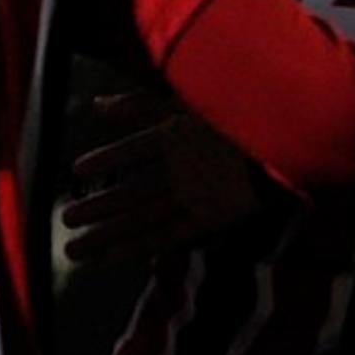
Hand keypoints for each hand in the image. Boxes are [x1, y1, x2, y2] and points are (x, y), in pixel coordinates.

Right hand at [62, 91, 264, 264]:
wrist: (290, 129)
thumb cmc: (241, 105)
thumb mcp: (185, 99)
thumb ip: (140, 103)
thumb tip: (96, 106)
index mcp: (183, 131)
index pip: (135, 148)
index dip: (107, 159)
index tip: (75, 170)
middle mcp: (188, 165)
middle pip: (135, 190)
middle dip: (100, 207)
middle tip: (63, 219)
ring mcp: (200, 192)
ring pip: (145, 216)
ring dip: (111, 232)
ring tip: (74, 246)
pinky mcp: (216, 215)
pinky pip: (172, 234)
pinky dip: (142, 246)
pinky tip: (114, 255)